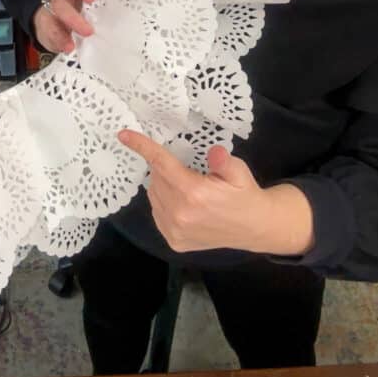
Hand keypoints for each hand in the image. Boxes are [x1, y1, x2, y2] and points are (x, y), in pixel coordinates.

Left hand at [118, 130, 313, 255]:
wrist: (253, 228)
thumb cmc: (244, 195)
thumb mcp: (238, 172)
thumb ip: (223, 161)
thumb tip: (213, 152)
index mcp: (194, 193)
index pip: (161, 164)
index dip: (142, 147)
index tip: (123, 135)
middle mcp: (180, 213)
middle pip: (156, 179)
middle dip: (164, 169)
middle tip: (186, 170)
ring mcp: (175, 230)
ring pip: (154, 196)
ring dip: (163, 186)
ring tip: (186, 188)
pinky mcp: (174, 241)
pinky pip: (157, 212)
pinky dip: (164, 203)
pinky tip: (183, 204)